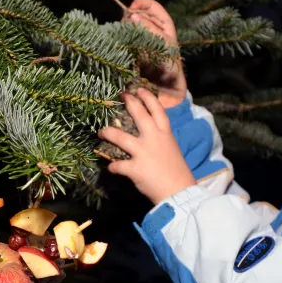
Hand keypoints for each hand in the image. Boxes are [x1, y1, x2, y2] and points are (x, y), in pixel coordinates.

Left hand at [98, 87, 196, 204]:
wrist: (180, 192)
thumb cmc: (178, 172)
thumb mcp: (172, 149)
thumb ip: (160, 141)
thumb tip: (149, 139)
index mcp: (165, 134)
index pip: (157, 110)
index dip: (148, 98)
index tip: (139, 89)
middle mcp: (154, 138)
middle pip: (139, 115)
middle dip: (129, 103)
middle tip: (121, 96)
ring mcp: (143, 152)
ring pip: (120, 137)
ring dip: (108, 133)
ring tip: (101, 131)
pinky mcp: (135, 168)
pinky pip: (118, 165)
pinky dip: (113, 166)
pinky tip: (111, 167)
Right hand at [124, 0, 186, 108]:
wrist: (164, 88)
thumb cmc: (169, 66)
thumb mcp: (164, 43)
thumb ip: (149, 28)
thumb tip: (133, 15)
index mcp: (164, 25)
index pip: (152, 6)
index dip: (141, 4)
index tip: (131, 8)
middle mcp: (152, 30)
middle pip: (137, 13)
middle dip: (130, 15)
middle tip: (126, 24)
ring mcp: (141, 39)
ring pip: (129, 25)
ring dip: (124, 26)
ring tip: (123, 33)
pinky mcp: (131, 50)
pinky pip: (123, 38)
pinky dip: (120, 37)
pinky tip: (119, 40)